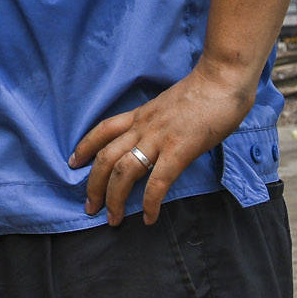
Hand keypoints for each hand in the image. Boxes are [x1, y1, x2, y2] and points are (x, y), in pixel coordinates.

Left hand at [71, 59, 261, 223]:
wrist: (222, 78)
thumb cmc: (205, 90)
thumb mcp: (171, 104)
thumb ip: (161, 121)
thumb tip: (163, 137)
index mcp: (141, 114)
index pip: (104, 129)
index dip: (85, 147)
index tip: (74, 162)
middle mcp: (143, 126)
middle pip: (105, 156)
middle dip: (93, 185)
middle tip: (89, 207)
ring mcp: (159, 137)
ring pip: (123, 171)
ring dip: (114, 198)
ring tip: (113, 219)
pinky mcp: (179, 149)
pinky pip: (158, 181)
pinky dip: (150, 202)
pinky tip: (149, 218)